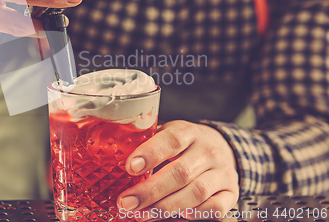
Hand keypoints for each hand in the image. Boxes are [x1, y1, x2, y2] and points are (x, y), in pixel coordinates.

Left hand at [117, 120, 238, 220]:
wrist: (224, 147)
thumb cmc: (184, 143)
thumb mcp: (169, 133)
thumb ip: (149, 142)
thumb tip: (115, 156)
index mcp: (189, 132)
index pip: (171, 140)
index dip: (150, 153)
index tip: (129, 167)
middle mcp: (208, 151)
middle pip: (180, 173)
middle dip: (150, 191)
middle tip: (126, 203)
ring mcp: (222, 172)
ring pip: (196, 193)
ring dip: (165, 208)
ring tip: (140, 215)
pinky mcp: (230, 192)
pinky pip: (213, 208)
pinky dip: (193, 215)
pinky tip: (172, 217)